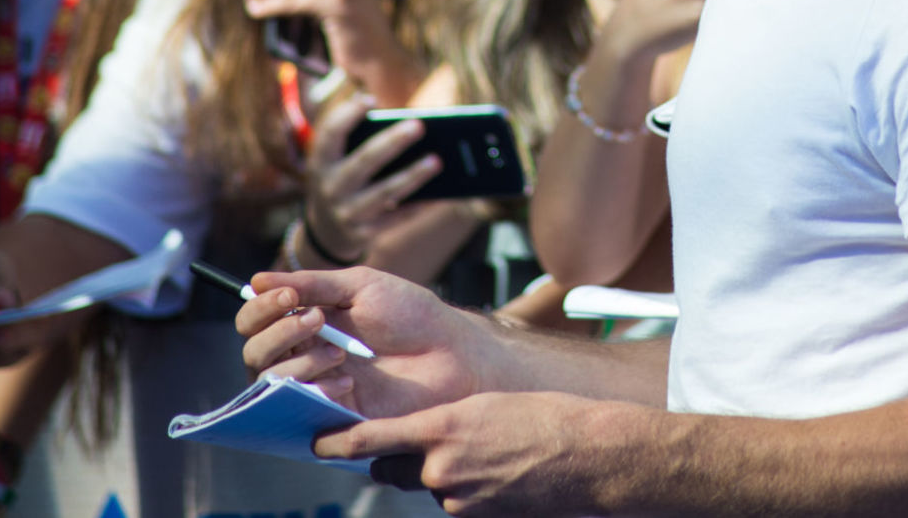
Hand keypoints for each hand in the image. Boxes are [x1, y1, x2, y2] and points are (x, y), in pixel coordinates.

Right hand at [237, 265, 496, 418]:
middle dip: (278, 333)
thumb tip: (256, 280)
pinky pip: (297, 411)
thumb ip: (310, 284)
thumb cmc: (411, 315)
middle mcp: (303, 355)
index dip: (261, 307)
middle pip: (254, 352)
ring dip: (298, 362)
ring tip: (341, 354)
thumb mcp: (360, 287)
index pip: (256, 320)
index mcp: (306, 321)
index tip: (288, 296)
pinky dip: (315, 392)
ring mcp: (315, 387)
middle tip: (319, 321)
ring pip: (268, 382)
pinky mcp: (330, 416)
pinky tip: (348, 384)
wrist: (451, 355)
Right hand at [301, 100, 445, 265]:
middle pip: (364, 161)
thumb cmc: (341, 179)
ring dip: (412, 176)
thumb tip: (388, 110)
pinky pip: (397, 217)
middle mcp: (330, 187)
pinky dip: (418, 204)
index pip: (331, 134)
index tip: (370, 99)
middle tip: (419, 125)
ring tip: (437, 160)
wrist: (326, 233)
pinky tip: (439, 193)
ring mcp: (346, 213)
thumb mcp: (334, 160)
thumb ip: (353, 135)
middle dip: (392, 142)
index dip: (348, 115)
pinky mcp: (363, 234)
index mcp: (321, 161)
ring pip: (385, 192)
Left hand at [326, 390, 629, 514]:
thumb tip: (424, 438)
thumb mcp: (487, 404)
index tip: (318, 443)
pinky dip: (467, 492)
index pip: (371, 438)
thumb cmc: (546, 417)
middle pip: (392, 469)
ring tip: (485, 457)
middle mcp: (441, 467)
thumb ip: (448, 422)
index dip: (339, 442)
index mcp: (442, 426)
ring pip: (429, 486)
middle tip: (410, 448)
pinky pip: (456, 503)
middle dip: (394, 461)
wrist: (589, 455)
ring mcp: (457, 498)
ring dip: (442, 475)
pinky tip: (498, 477)